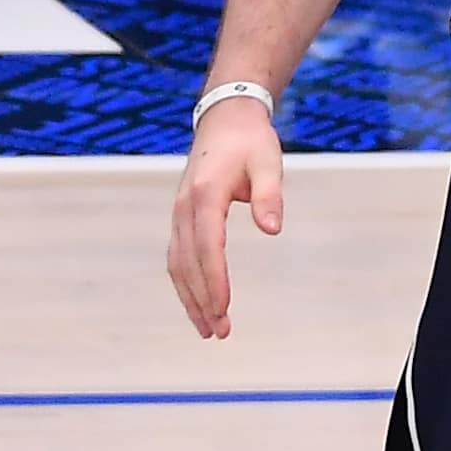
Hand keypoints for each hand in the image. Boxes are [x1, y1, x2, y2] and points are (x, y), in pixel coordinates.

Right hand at [168, 101, 285, 341]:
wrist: (226, 118)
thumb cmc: (251, 141)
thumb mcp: (268, 162)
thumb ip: (269, 195)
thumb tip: (272, 229)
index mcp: (205, 193)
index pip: (207, 245)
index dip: (214, 279)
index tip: (223, 309)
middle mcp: (185, 206)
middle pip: (187, 262)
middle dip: (202, 300)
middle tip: (220, 333)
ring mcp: (179, 212)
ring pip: (178, 264)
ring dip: (190, 298)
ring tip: (208, 330)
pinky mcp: (182, 217)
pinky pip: (178, 256)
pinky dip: (186, 284)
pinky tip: (199, 305)